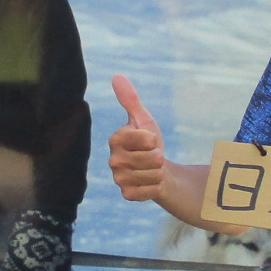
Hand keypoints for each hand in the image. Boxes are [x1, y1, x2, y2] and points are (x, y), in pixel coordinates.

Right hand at [108, 75, 166, 202]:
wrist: (156, 170)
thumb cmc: (148, 143)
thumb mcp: (143, 120)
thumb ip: (130, 100)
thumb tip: (117, 76)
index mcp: (115, 139)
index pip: (147, 139)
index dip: (154, 140)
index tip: (148, 141)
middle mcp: (113, 160)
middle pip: (152, 158)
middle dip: (158, 158)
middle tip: (150, 157)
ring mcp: (119, 178)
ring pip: (153, 174)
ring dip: (158, 172)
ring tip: (151, 170)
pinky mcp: (127, 194)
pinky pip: (150, 191)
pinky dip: (156, 187)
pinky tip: (149, 183)